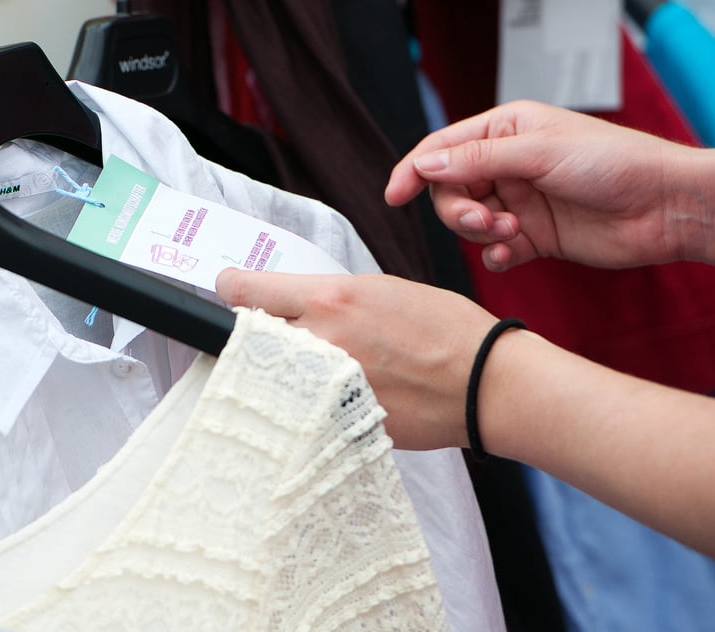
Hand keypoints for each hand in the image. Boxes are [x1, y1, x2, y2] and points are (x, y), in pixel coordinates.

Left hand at [215, 269, 500, 450]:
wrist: (485, 382)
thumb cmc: (444, 329)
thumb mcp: (380, 289)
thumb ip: (329, 297)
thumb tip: (294, 304)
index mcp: (329, 299)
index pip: (246, 292)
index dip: (231, 290)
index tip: (228, 291)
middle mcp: (319, 342)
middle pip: (252, 337)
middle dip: (259, 334)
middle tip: (280, 336)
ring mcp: (325, 389)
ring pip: (275, 378)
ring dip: (284, 372)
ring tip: (315, 368)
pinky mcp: (337, 424)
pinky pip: (305, 410)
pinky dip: (311, 404)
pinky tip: (335, 398)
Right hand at [386, 100, 689, 271]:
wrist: (667, 206)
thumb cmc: (615, 163)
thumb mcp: (540, 153)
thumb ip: (479, 159)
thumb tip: (426, 165)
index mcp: (506, 129)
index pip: (443, 149)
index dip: (414, 170)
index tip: (394, 196)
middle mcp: (509, 163)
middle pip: (451, 189)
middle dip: (457, 208)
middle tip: (482, 220)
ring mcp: (521, 201)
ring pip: (469, 221)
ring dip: (477, 230)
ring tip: (507, 233)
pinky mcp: (535, 236)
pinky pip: (494, 248)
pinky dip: (493, 253)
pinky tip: (507, 254)